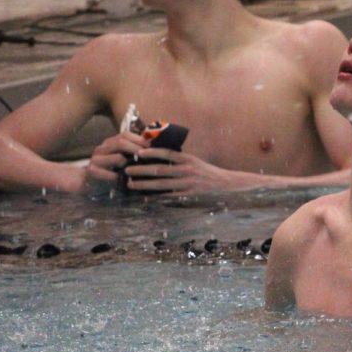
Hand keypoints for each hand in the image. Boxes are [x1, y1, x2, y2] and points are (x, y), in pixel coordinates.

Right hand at [81, 132, 145, 193]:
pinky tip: (126, 181)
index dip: (139, 139)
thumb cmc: (107, 170)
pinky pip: (111, 174)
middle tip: (149, 156)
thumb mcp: (117, 157)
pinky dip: (121, 177)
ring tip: (138, 169)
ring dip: (130, 164)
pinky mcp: (93, 171)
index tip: (152, 145)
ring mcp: (96, 159)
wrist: (85, 181)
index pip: (125, 134)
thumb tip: (150, 146)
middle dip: (137, 149)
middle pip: (121, 142)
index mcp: (108, 143)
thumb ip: (129, 150)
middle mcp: (101, 148)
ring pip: (118, 157)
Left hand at [124, 148, 257, 194]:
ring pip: (162, 184)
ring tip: (131, 184)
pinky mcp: (188, 195)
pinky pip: (169, 196)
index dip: (151, 153)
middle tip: (127, 170)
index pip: (166, 153)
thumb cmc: (206, 170)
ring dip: (144, 184)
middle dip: (142, 170)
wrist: (225, 183)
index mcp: (188, 158)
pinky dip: (156, 197)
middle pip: (160, 170)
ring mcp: (188, 184)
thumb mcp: (193, 160)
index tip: (137, 153)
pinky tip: (145, 198)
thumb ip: (177, 158)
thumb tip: (156, 153)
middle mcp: (187, 170)